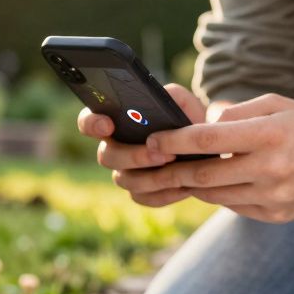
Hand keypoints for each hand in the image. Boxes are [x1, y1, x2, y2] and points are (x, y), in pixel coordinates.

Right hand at [77, 84, 205, 206]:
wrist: (205, 147)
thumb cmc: (188, 119)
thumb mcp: (184, 102)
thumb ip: (170, 95)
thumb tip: (157, 97)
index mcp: (115, 123)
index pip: (88, 122)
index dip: (92, 124)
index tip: (108, 125)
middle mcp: (114, 150)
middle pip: (106, 156)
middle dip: (132, 154)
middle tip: (158, 150)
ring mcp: (125, 173)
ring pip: (123, 180)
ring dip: (150, 175)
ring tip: (175, 165)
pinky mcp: (141, 193)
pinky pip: (143, 198)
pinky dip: (163, 193)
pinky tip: (183, 186)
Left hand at [117, 94, 293, 222]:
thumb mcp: (277, 105)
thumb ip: (235, 114)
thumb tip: (198, 128)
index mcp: (270, 134)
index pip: (209, 139)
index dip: (176, 141)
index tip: (154, 140)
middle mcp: (271, 168)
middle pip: (205, 173)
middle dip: (173, 169)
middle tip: (152, 163)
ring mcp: (274, 196)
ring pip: (214, 194)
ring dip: (193, 183)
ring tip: (180, 172)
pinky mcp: (276, 215)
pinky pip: (233, 206)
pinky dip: (218, 194)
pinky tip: (215, 182)